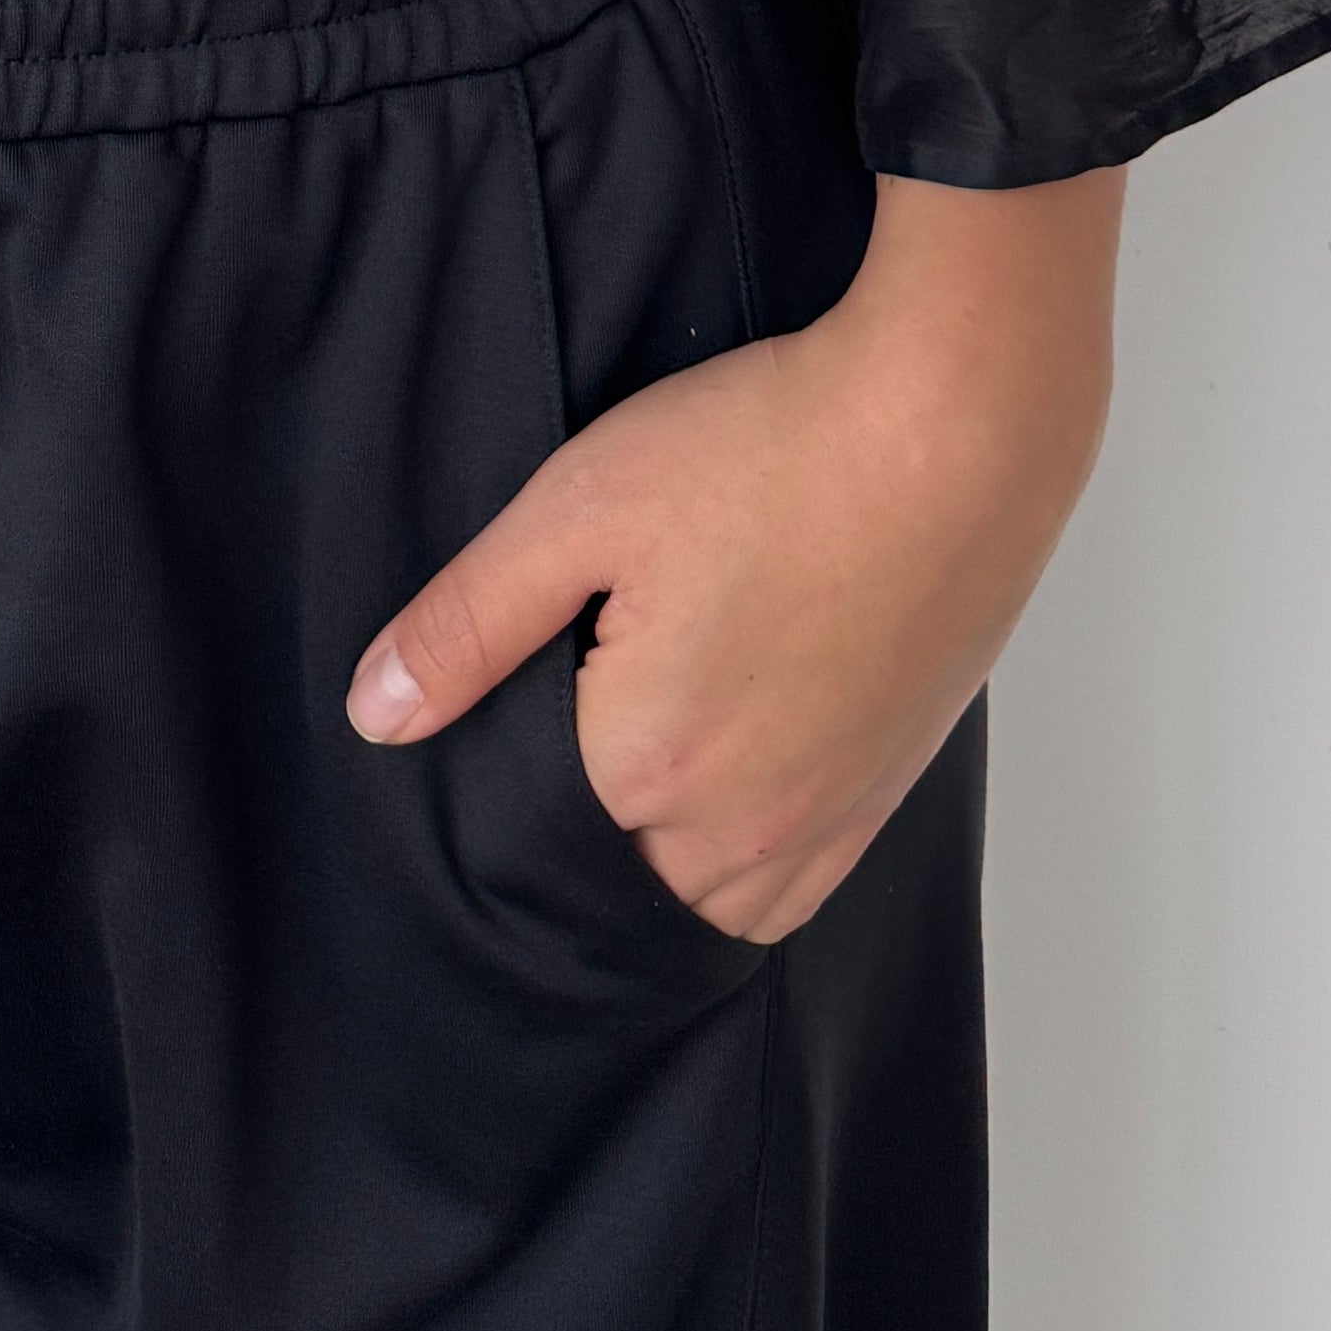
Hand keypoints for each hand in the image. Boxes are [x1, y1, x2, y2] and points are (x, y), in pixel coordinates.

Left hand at [344, 169, 1125, 940]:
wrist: (956, 423)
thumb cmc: (768, 448)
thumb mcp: (581, 507)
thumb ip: (469, 623)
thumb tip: (374, 716)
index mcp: (643, 769)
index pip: (527, 842)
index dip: (498, 786)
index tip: (499, 718)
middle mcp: (737, 830)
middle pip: (618, 889)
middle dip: (576, 841)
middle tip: (562, 734)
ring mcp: (823, 820)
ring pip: (708, 906)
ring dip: (661, 867)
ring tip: (635, 766)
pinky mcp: (885, 793)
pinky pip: (792, 889)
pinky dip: (744, 865)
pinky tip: (724, 780)